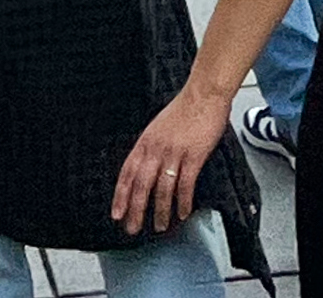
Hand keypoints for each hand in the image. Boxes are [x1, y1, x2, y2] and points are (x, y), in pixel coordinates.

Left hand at [115, 75, 232, 233]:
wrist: (205, 93)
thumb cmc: (185, 108)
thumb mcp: (159, 126)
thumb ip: (151, 147)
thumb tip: (146, 169)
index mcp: (146, 141)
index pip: (127, 172)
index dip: (121, 195)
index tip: (117, 213)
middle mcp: (157, 148)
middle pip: (142, 185)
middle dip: (136, 210)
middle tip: (133, 229)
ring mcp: (174, 152)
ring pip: (162, 189)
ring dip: (161, 211)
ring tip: (161, 226)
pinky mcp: (193, 155)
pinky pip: (185, 184)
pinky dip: (183, 202)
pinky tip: (183, 212)